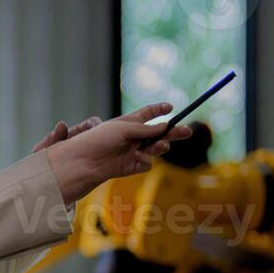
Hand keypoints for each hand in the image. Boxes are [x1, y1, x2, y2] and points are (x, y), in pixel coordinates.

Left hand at [43, 103, 191, 202]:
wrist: (85, 162)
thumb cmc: (99, 140)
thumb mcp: (123, 128)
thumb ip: (145, 129)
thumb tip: (165, 126)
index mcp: (128, 122)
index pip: (147, 114)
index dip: (159, 110)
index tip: (171, 106)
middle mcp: (133, 137)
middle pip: (159, 133)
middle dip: (174, 131)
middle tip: (188, 131)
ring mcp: (134, 151)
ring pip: (156, 148)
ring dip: (160, 146)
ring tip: (160, 146)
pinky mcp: (133, 166)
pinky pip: (147, 162)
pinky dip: (145, 159)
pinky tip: (136, 158)